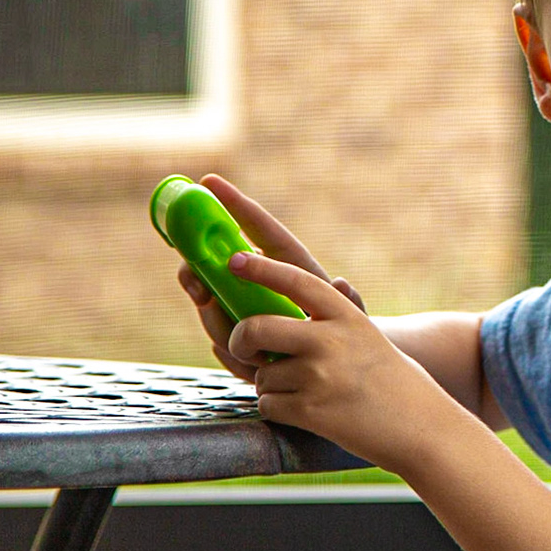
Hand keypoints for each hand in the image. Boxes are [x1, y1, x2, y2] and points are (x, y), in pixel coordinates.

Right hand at [175, 174, 364, 381]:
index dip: (234, 204)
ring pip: (210, 306)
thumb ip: (350, 302)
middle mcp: (261, 285)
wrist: (342, 369)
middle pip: (216, 265)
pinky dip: (226, 351)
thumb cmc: (349, 332)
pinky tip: (241, 359)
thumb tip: (342, 284)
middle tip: (197, 285)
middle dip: (197, 269)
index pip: (259, 229)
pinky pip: (221, 344)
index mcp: (289, 266)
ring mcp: (246, 312)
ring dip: (212, 318)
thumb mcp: (354, 316)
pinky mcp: (241, 342)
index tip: (209, 180)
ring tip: (235, 341)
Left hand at [222, 250, 454, 470]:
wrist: (421, 427)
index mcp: (345, 316)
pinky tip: (305, 411)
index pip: (295, 281)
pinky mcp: (312, 411)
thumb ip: (326, 323)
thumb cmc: (392, 381)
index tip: (236, 260)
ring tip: (303, 391)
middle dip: (239, 340)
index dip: (262, 268)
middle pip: (256, 327)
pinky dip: (277, 409)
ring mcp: (320, 376)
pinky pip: (268, 404)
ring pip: (262, 374)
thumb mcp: (366, 337)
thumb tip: (274, 320)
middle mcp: (330, 341)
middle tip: (244, 347)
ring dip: (270, 385)